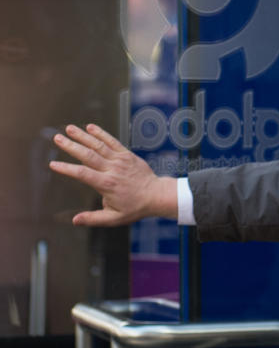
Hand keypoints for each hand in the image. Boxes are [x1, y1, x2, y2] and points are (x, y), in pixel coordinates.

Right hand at [48, 123, 177, 225]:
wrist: (157, 195)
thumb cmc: (135, 208)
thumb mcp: (114, 218)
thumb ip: (93, 218)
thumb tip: (74, 220)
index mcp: (107, 184)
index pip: (82, 174)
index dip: (67, 168)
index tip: (53, 164)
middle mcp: (112, 169)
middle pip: (88, 155)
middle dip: (71, 146)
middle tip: (57, 138)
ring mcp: (120, 160)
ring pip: (99, 145)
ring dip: (83, 136)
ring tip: (69, 128)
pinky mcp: (127, 155)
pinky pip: (113, 142)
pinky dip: (102, 133)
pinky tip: (90, 127)